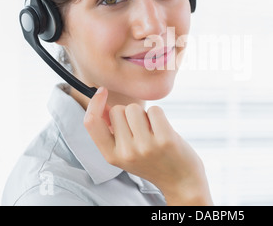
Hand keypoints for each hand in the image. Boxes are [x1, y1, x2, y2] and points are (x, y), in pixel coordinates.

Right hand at [84, 87, 212, 205]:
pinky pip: (154, 110)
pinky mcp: (165, 139)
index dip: (94, 103)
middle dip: (129, 114)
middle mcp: (126, 152)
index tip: (102, 92)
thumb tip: (102, 103)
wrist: (181, 180)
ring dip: (144, 114)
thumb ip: (112, 132)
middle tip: (142, 131)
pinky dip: (158, 115)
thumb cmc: (153, 161)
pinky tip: (163, 130)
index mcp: (112, 156)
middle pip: (118, 110)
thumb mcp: (126, 153)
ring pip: (135, 109)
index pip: (91, 123)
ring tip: (153, 132)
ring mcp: (145, 146)